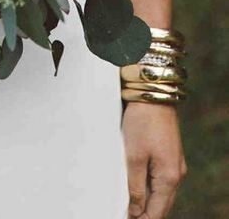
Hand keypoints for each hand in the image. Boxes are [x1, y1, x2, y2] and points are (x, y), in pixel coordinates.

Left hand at [123, 102, 186, 218]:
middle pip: (162, 204)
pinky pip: (161, 178)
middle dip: (146, 213)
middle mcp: (176, 173)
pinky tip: (136, 186)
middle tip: (126, 215)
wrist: (152, 95)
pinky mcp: (169, 153)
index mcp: (169, 177)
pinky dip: (150, 185)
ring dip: (148, 200)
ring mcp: (175, 163)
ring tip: (128, 204)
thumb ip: (135, 186)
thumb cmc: (141, 122)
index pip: (157, 211)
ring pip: (162, 191)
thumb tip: (136, 210)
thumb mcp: (133, 156)